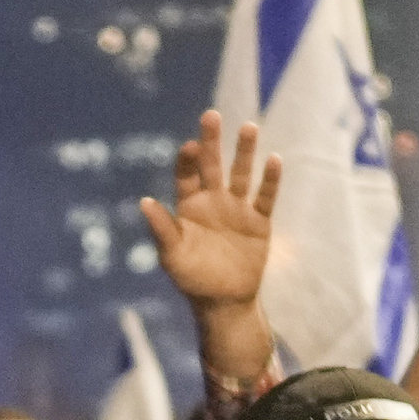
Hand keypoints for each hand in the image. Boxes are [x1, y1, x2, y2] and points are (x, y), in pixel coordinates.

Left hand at [140, 111, 279, 312]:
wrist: (224, 304)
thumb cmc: (193, 280)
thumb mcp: (173, 256)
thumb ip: (162, 229)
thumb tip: (143, 202)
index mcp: (189, 207)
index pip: (186, 174)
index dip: (187, 159)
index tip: (190, 146)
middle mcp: (213, 202)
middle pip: (213, 165)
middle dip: (212, 141)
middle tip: (211, 115)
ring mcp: (238, 210)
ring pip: (241, 174)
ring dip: (245, 152)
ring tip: (249, 127)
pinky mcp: (259, 222)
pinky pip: (265, 197)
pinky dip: (270, 180)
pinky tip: (274, 160)